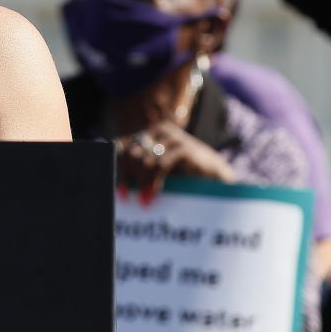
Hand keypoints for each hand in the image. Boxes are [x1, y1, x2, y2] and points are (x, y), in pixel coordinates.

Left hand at [116, 123, 234, 204]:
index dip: (116, 166)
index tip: (115, 186)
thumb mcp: (157, 170)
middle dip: (125, 176)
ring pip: (144, 160)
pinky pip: (160, 166)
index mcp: (149, 133)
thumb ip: (138, 169)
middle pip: (131, 153)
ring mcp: (172, 138)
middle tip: (124, 196)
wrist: (217, 176)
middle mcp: (158, 131)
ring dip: (140, 183)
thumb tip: (113, 180)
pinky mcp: (184, 149)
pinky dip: (152, 183)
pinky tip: (150, 196)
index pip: (123, 146)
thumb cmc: (182, 175)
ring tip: (140, 200)